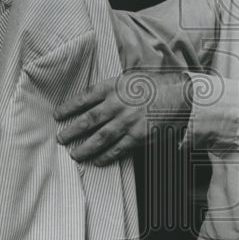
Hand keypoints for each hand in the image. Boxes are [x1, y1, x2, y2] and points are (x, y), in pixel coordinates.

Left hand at [55, 71, 192, 166]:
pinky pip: (118, 149)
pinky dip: (106, 156)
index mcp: (114, 86)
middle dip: (72, 130)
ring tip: (75, 154)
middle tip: (61, 138)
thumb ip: (111, 88)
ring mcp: (128, 121)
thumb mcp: (130, 78)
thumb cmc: (155, 86)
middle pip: (88, 120)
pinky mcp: (138, 136)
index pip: (85, 98)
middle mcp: (118, 104)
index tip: (57, 115)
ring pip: (100, 137)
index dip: (69, 107)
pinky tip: (97, 160)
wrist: (180, 96)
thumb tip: (92, 99)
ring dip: (85, 147)